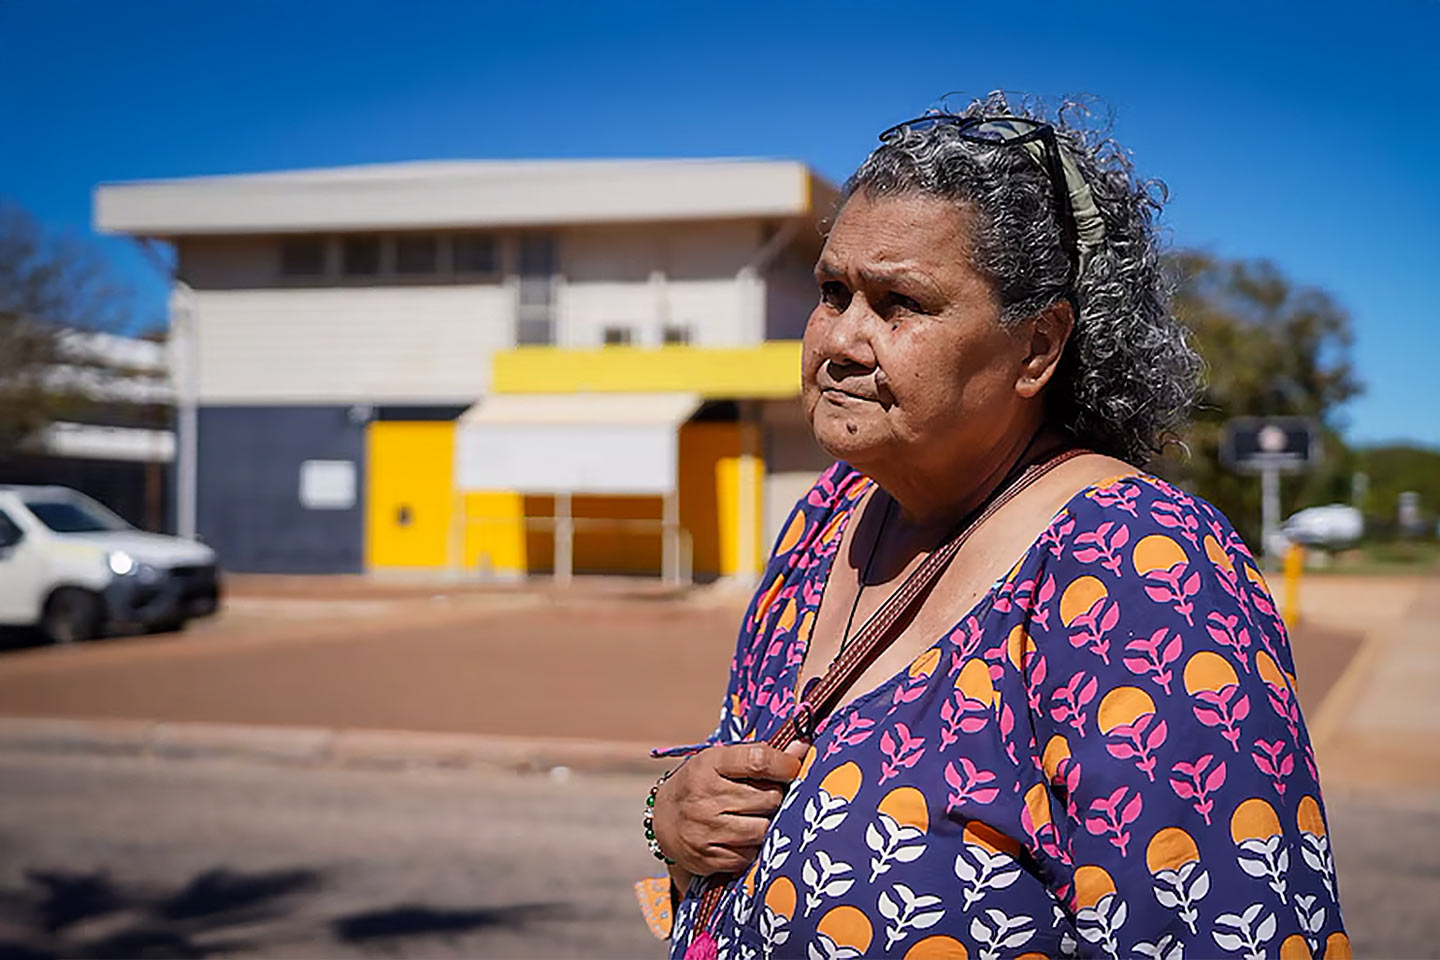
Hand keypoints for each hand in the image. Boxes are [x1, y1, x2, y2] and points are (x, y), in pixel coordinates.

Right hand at [653, 740, 809, 877]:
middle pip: (768, 798)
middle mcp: (704, 798)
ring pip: (762, 829)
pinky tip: (743, 837)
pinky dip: (753, 847)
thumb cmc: (702, 783)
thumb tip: (802, 750)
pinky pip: (749, 855)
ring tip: (758, 816)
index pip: (758, 761)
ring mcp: (704, 830)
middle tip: (768, 796)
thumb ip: (760, 756)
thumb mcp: (722, 761)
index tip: (793, 768)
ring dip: (768, 823)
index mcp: (708, 765)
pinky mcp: (707, 858)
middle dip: (776, 797)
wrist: (662, 819)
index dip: (784, 764)